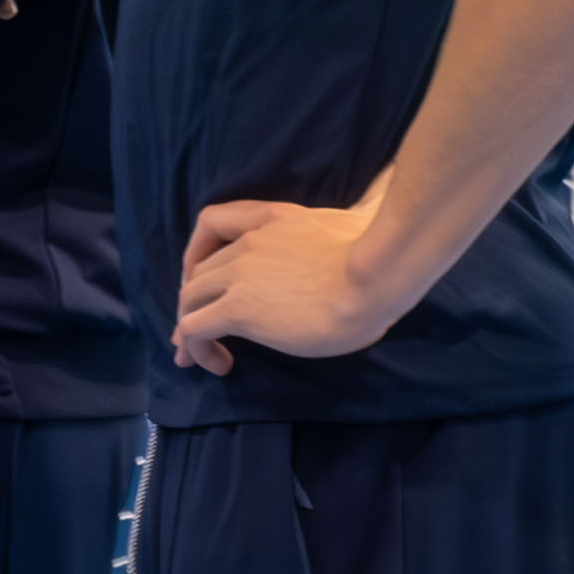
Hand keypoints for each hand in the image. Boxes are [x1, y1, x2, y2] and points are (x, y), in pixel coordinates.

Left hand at [172, 195, 409, 370]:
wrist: (379, 278)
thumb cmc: (384, 259)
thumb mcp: (360, 224)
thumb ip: (346, 220)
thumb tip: (366, 210)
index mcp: (276, 219)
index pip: (214, 221)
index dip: (198, 250)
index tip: (202, 275)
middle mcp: (250, 243)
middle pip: (201, 270)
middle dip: (196, 299)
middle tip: (206, 328)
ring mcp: (240, 275)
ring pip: (190, 299)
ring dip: (191, 328)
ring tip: (208, 355)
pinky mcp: (238, 309)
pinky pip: (192, 329)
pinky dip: (194, 347)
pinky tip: (219, 364)